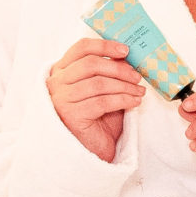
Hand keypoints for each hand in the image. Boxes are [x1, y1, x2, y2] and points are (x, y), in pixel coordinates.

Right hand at [47, 38, 145, 162]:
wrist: (92, 150)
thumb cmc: (97, 118)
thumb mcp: (103, 89)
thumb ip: (109, 71)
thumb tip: (126, 55)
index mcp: (62, 71)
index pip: (81, 48)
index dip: (105, 45)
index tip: (126, 50)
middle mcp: (56, 83)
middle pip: (91, 64)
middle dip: (119, 69)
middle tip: (137, 76)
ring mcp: (61, 99)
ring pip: (98, 83)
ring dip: (124, 86)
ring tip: (139, 91)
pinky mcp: (71, 115)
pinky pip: (102, 101)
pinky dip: (123, 99)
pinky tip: (134, 102)